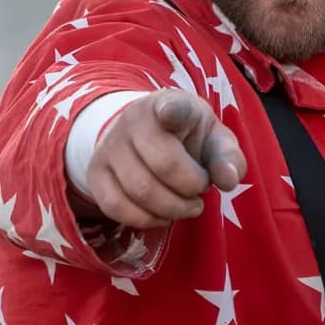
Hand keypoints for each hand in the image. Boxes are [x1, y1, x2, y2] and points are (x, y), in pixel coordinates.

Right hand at [85, 90, 246, 229]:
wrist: (146, 137)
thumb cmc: (189, 139)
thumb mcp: (215, 140)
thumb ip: (228, 158)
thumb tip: (228, 181)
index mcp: (169, 105)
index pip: (171, 107)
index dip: (172, 111)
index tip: (170, 113)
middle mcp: (133, 120)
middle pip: (164, 165)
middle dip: (191, 189)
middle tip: (200, 193)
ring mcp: (110, 146)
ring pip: (140, 191)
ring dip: (172, 209)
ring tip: (186, 206)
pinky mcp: (96, 173)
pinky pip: (116, 207)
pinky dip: (145, 220)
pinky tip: (162, 215)